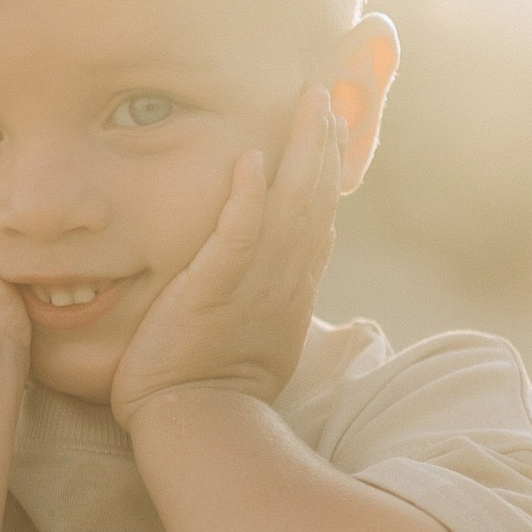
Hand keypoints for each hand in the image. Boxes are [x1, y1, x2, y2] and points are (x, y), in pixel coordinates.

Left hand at [109, 83, 340, 425]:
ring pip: (289, 209)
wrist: (199, 431)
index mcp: (291, 296)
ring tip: (310, 105)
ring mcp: (254, 288)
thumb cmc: (214, 399)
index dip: (327, 178)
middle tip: (326, 100)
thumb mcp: (256, 347)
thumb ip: (266, 309)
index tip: (332, 135)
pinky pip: (237, 237)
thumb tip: (274, 294)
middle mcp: (283, 285)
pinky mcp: (214, 293)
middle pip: (315, 204)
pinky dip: (247, 197)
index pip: (317, 225)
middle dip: (324, 149)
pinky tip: (251, 157)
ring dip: (301, 154)